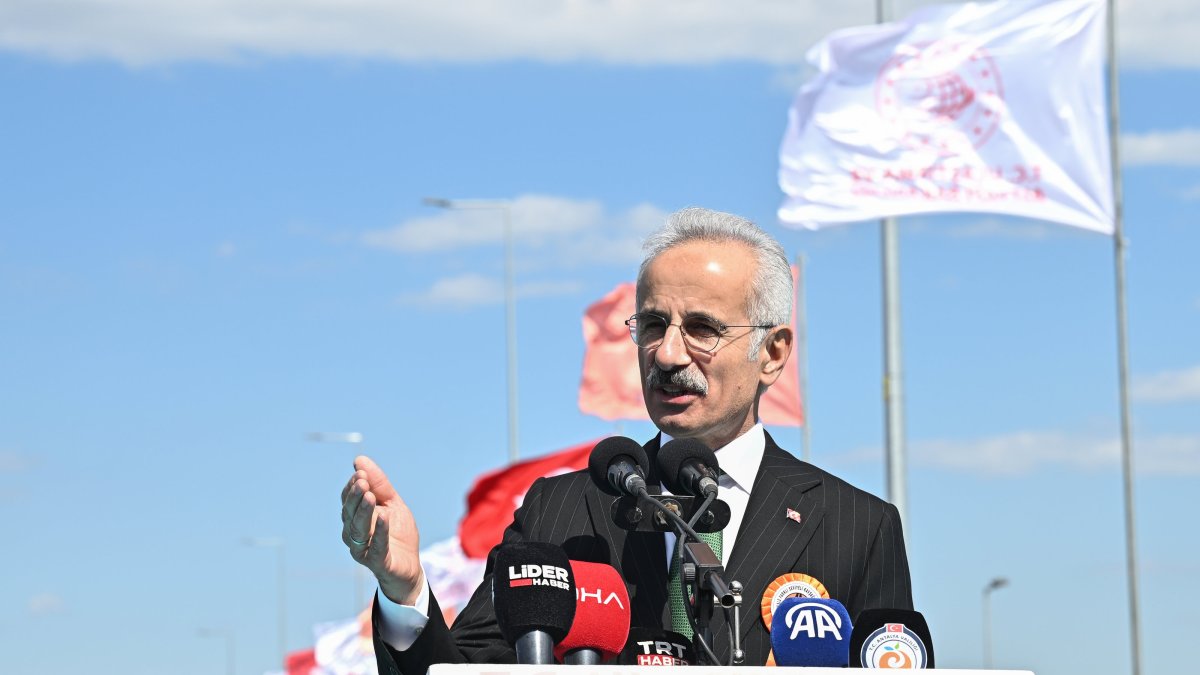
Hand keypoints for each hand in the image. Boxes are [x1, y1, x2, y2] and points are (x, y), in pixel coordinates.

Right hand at [340, 455, 425, 605]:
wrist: (409, 566)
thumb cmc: (397, 533)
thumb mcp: (392, 503)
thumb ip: (379, 484)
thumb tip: (359, 460)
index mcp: (356, 518)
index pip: (348, 499)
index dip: (353, 486)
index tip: (360, 471)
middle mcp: (354, 533)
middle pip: (349, 513)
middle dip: (355, 496)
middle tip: (362, 480)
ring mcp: (364, 549)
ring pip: (358, 529)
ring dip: (363, 511)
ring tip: (369, 496)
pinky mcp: (378, 562)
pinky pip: (376, 547)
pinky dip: (380, 532)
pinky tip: (384, 518)